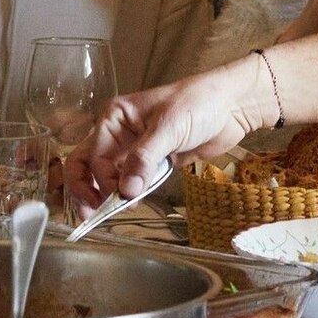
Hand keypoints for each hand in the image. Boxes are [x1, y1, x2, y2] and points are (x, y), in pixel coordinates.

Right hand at [72, 62, 271, 204]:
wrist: (232, 106)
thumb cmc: (198, 103)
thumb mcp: (168, 127)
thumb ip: (144, 158)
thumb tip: (125, 191)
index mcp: (114, 118)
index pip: (92, 154)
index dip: (101, 179)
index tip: (118, 196)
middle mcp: (119, 134)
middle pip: (89, 165)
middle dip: (85, 189)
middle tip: (90, 215)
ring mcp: (135, 150)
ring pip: (109, 176)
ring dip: (109, 195)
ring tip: (115, 212)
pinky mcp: (153, 163)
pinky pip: (133, 181)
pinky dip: (130, 194)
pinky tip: (133, 203)